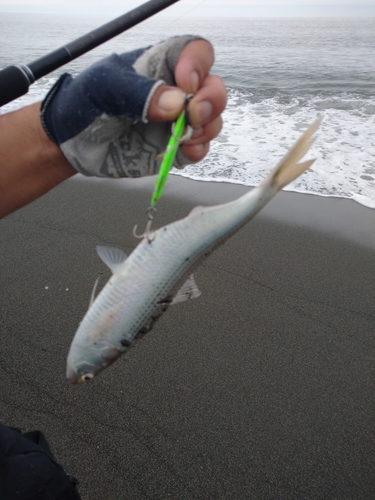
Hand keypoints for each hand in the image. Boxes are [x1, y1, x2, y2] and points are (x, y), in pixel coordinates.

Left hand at [41, 36, 226, 177]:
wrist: (73, 144)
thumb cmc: (84, 105)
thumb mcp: (104, 88)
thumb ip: (139, 92)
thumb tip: (177, 103)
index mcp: (160, 65)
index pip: (195, 53)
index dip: (199, 65)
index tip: (186, 84)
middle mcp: (175, 92)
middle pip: (213, 88)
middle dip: (211, 101)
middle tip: (193, 115)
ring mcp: (177, 122)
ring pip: (212, 120)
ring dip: (207, 128)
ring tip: (184, 136)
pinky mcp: (175, 147)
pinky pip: (199, 147)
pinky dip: (198, 150)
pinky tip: (184, 150)